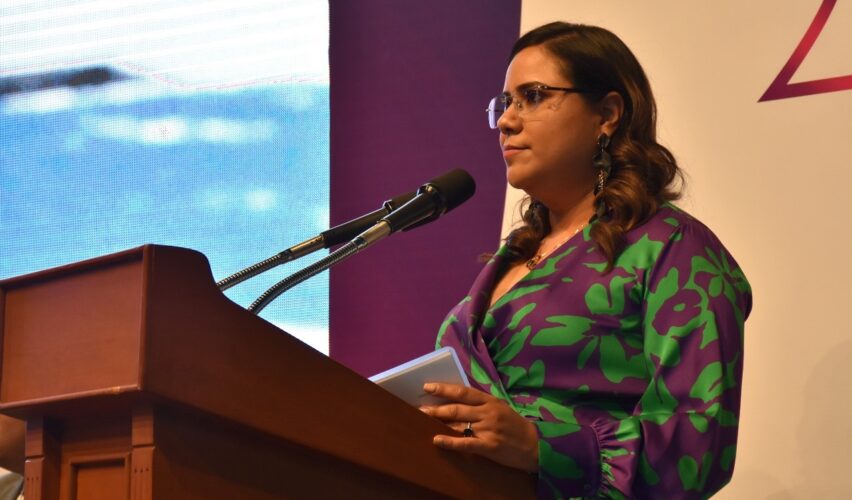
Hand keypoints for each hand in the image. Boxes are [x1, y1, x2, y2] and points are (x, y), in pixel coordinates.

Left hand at [420, 383, 538, 472]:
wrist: (536, 445)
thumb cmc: (515, 426)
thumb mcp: (500, 408)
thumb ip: (480, 404)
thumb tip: (455, 402)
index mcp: (490, 401)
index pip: (463, 392)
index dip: (444, 388)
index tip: (427, 387)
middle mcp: (488, 412)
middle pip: (457, 408)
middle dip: (436, 408)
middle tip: (419, 408)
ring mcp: (489, 429)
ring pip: (459, 423)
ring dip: (439, 422)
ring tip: (422, 420)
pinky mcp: (490, 446)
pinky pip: (466, 442)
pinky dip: (450, 441)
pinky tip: (437, 440)